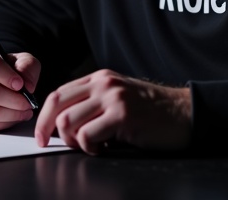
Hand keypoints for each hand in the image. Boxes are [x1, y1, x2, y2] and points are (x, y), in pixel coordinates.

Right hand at [0, 46, 40, 131]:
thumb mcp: (22, 60)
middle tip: (28, 102)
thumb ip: (27, 67)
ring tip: (25, 110)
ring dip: (12, 114)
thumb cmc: (9, 70)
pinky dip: (5, 123)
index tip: (21, 84)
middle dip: (14, 100)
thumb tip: (27, 87)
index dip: (8, 77)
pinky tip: (15, 117)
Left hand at [34, 69, 190, 154]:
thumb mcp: (118, 98)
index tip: (41, 135)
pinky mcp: (123, 115)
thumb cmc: (153, 112)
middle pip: (57, 105)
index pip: (58, 94)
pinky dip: (89, 148)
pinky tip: (104, 149)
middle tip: (52, 145)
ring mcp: (113, 98)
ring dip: (73, 142)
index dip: (44, 117)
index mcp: (99, 78)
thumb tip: (62, 125)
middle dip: (48, 130)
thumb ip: (93, 104)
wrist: (186, 113)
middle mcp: (103, 83)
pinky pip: (87, 135)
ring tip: (91, 146)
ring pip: (68, 122)